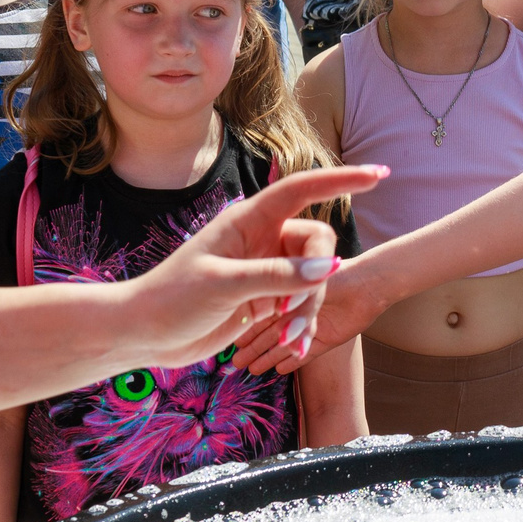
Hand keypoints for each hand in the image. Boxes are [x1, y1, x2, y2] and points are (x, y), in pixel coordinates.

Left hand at [119, 166, 384, 369]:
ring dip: (307, 309)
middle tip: (294, 315)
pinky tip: (293, 347)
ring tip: (287, 339)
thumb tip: (329, 269)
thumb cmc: (173, 299)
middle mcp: (261, 239)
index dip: (342, 179)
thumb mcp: (224, 285)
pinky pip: (299, 302)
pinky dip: (301, 323)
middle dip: (317, 280)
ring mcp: (264, 268)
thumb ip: (277, 276)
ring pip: (312, 278)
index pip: (303, 189)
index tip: (379, 175)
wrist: (144, 333)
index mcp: (249, 220)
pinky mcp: (263, 296)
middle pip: (317, 245)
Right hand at [235, 250, 389, 373]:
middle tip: (233, 362)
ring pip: (286, 346)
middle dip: (252, 346)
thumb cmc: (332, 278)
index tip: (227, 339)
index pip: (260, 315)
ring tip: (251, 370)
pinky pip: (308, 354)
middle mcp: (299, 311)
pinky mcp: (329, 339)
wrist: (368, 286)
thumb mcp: (299, 290)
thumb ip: (276, 304)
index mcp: (288, 295)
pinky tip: (278, 370)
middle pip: (270, 332)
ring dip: (269, 357)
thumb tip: (249, 313)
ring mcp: (314, 326)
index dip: (244, 327)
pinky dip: (294, 362)